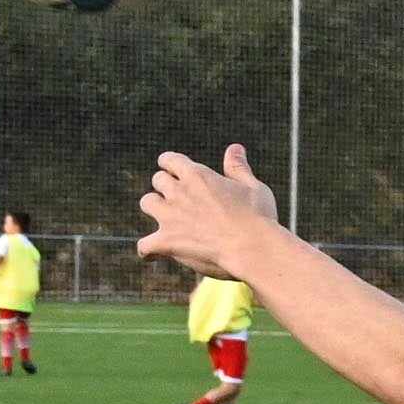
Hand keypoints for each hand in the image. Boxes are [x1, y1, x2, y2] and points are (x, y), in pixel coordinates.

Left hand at [138, 143, 281, 275]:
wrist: (253, 248)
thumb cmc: (258, 217)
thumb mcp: (253, 187)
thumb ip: (238, 168)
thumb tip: (235, 148)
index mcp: (197, 175)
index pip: (170, 160)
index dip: (172, 165)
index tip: (177, 172)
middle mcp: (178, 192)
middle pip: (158, 180)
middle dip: (167, 186)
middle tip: (181, 198)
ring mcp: (169, 217)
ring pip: (147, 203)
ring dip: (155, 207)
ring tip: (167, 218)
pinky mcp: (167, 242)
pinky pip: (144, 245)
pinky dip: (148, 250)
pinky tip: (154, 255)